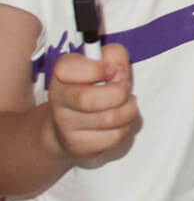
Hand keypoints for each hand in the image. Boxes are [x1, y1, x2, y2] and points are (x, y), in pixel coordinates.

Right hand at [48, 45, 139, 162]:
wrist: (66, 127)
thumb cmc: (92, 87)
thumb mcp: (101, 64)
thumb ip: (113, 55)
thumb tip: (119, 65)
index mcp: (62, 74)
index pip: (69, 68)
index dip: (99, 68)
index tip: (113, 70)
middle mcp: (59, 99)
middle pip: (88, 100)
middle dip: (119, 92)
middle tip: (125, 87)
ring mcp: (67, 125)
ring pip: (109, 119)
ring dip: (128, 109)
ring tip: (126, 103)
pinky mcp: (80, 145)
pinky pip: (114, 136)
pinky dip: (125, 127)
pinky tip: (118, 121)